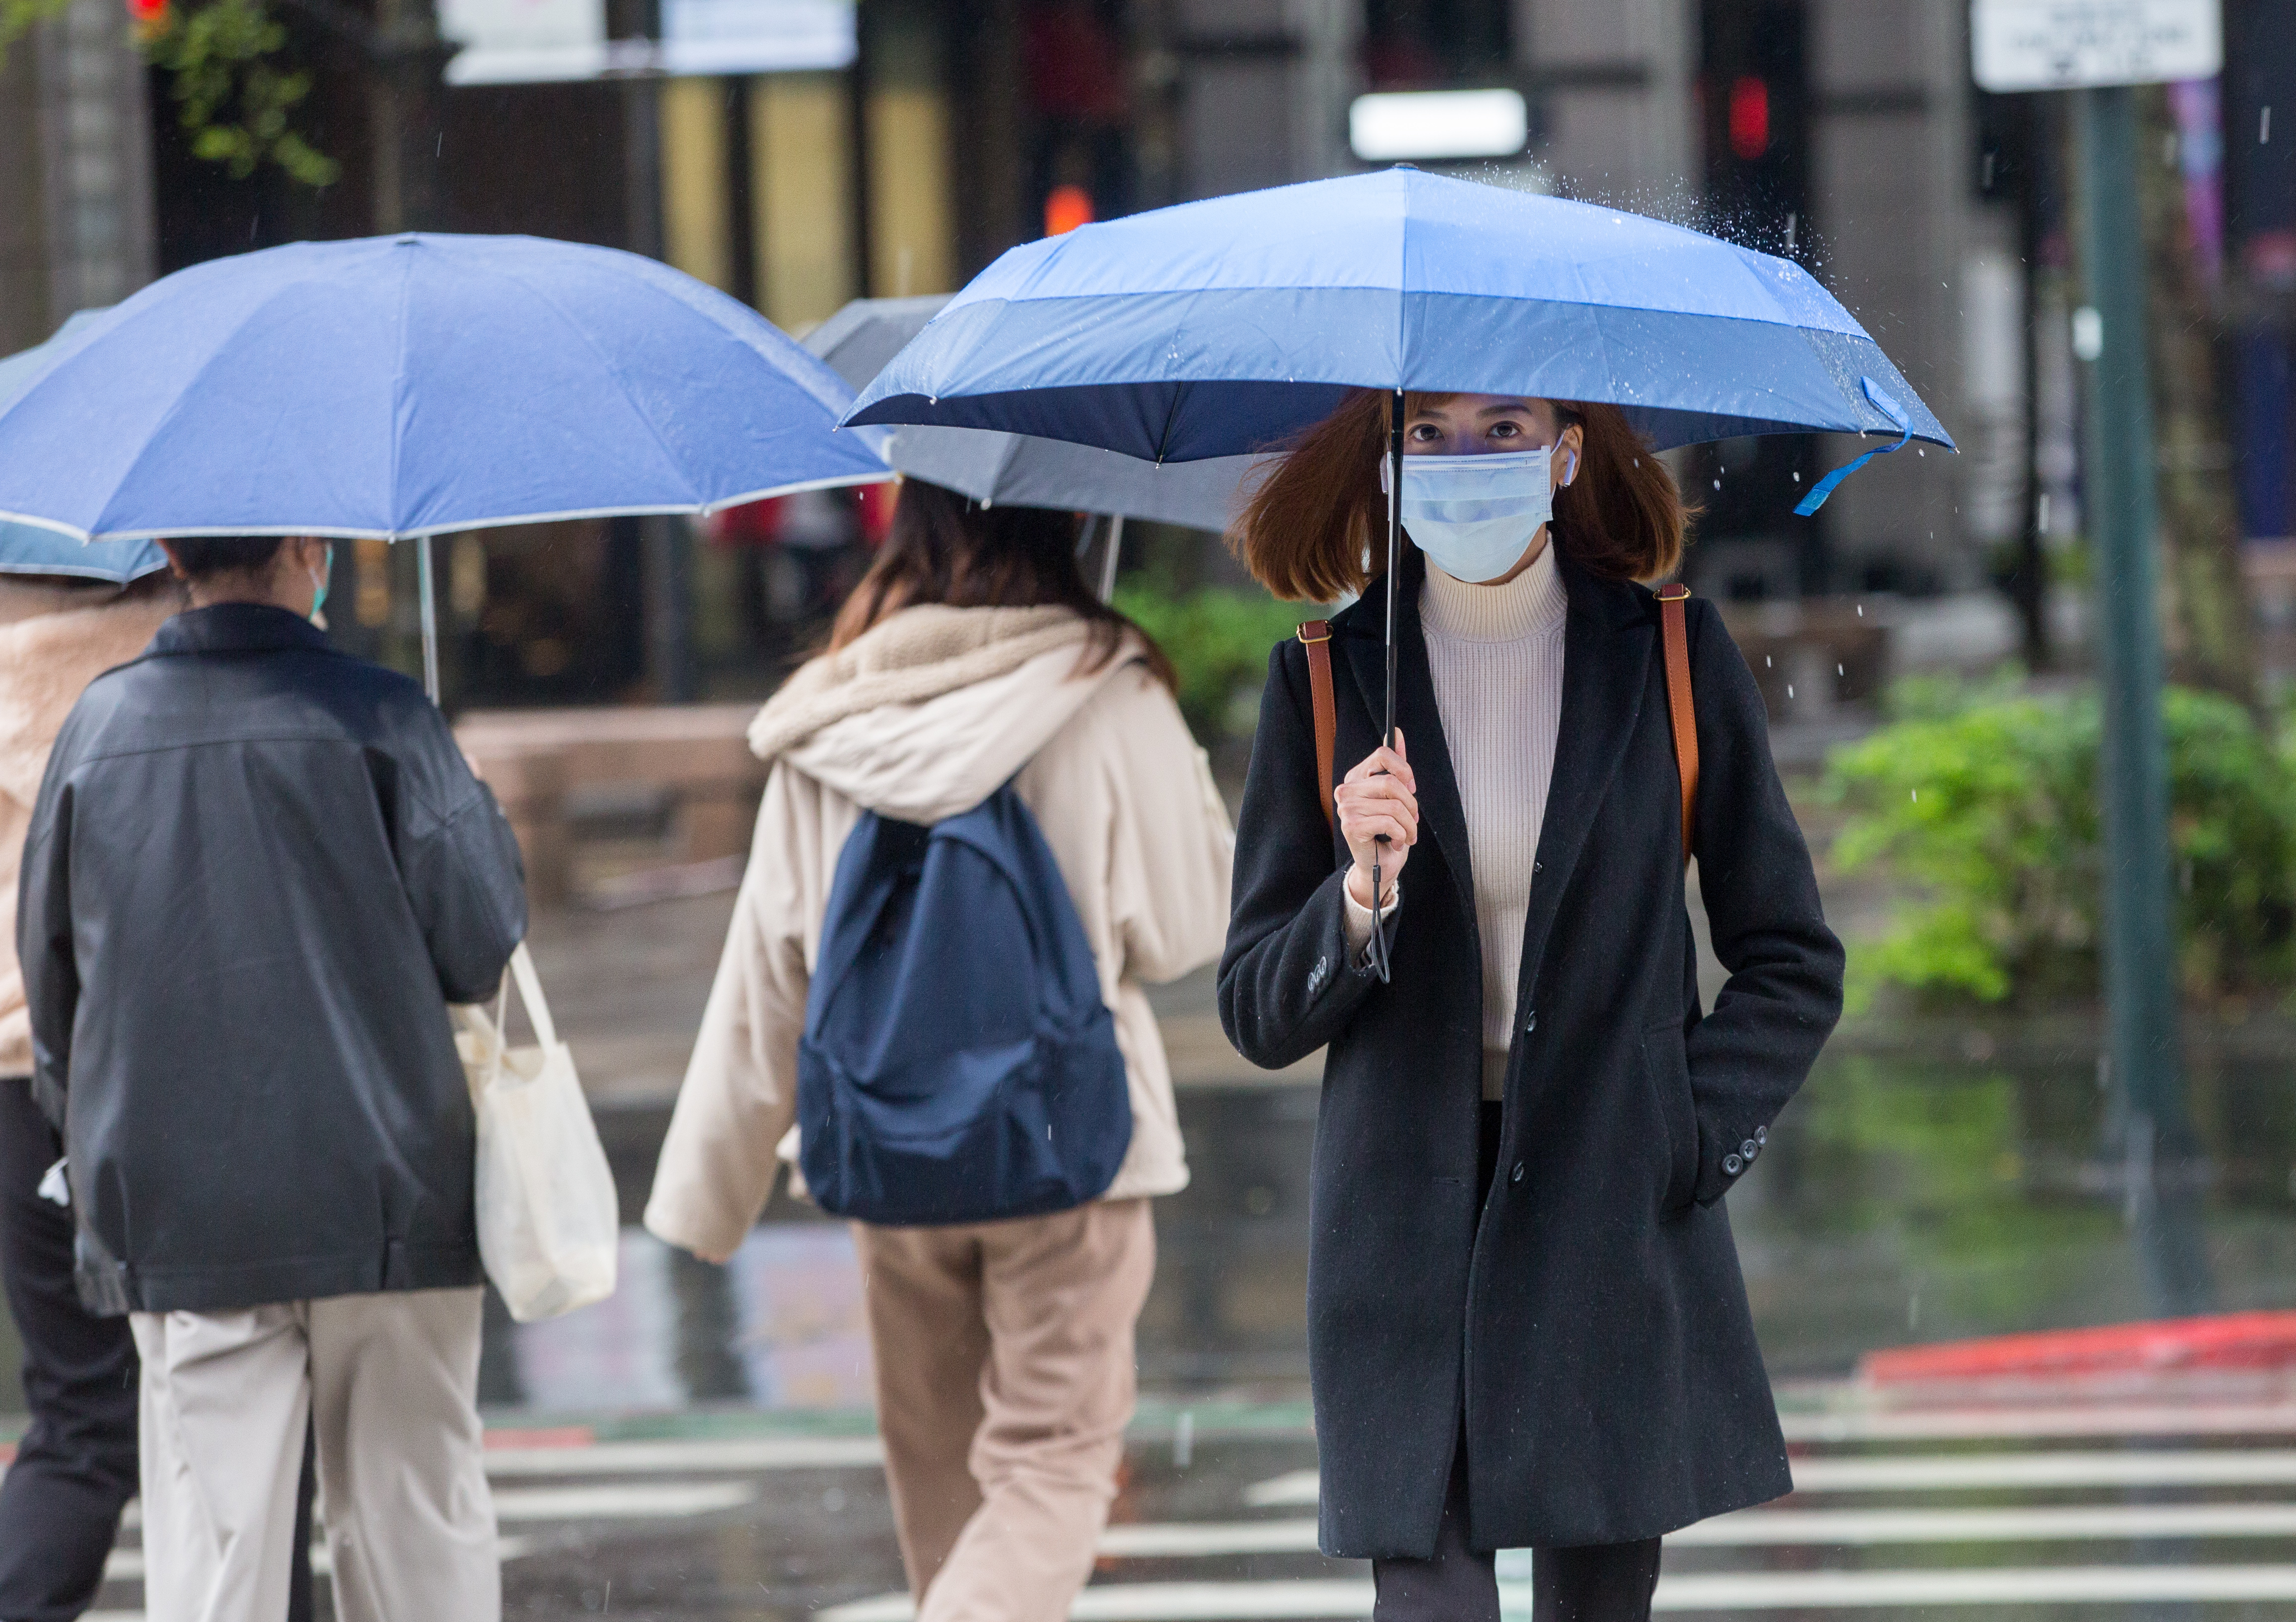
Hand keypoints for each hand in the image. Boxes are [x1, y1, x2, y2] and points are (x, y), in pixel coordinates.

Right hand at [1336, 728, 1414, 908]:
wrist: (1379, 865)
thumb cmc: (1387, 831)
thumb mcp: (1395, 796)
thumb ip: (1395, 766)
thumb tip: (1396, 731)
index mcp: (1356, 778)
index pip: (1382, 754)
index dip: (1404, 769)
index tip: (1411, 787)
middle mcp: (1347, 790)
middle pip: (1392, 783)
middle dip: (1411, 806)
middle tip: (1413, 821)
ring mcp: (1346, 808)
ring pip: (1395, 806)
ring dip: (1410, 826)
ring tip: (1408, 836)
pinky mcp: (1351, 826)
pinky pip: (1390, 822)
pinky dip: (1402, 836)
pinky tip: (1397, 842)